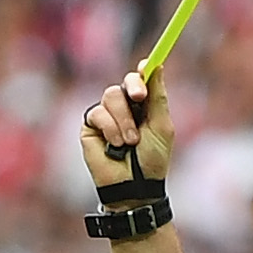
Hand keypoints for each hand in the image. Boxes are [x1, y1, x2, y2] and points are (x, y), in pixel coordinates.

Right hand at [78, 67, 172, 189]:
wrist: (134, 186)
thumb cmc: (152, 160)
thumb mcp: (162, 126)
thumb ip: (158, 97)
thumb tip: (156, 66)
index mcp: (144, 106)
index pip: (141, 80)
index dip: (143, 70)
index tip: (146, 66)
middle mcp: (125, 108)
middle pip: (125, 82)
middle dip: (134, 87)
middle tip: (140, 97)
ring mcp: (107, 117)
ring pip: (111, 96)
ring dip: (123, 118)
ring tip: (130, 141)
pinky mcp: (91, 127)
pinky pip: (97, 113)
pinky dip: (110, 128)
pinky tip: (115, 145)